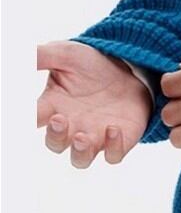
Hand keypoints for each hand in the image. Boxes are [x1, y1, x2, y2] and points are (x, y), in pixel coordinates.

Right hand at [36, 40, 152, 167]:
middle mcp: (71, 126)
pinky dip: (113, 147)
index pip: (32, 119)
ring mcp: (95, 136)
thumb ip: (41, 56)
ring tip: (82, 136)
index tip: (27, 115)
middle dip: (55, 136)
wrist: (131, 68)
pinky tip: (114, 129)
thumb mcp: (67, 54)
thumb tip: (16, 56)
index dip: (26, 120)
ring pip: (81, 159)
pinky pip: (113, 155)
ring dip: (80, 152)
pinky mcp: (120, 140)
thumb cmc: (93, 65)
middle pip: (55, 144)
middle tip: (60, 120)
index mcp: (53, 107)